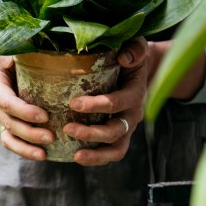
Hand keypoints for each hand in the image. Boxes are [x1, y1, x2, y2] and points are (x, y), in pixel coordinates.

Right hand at [0, 55, 53, 161]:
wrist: (17, 64)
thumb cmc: (21, 54)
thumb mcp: (16, 48)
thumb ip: (16, 51)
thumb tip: (13, 57)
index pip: (6, 101)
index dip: (23, 111)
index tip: (44, 116)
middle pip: (9, 122)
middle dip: (29, 132)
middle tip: (51, 136)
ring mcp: (0, 116)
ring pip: (8, 136)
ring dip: (26, 146)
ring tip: (45, 152)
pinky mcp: (8, 126)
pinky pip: (11, 143)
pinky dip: (25, 151)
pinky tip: (42, 155)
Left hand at [65, 38, 154, 166]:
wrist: (137, 70)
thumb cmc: (129, 56)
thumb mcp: (135, 46)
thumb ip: (134, 50)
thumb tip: (124, 57)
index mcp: (135, 92)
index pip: (117, 102)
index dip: (97, 105)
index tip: (73, 103)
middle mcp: (133, 114)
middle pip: (116, 130)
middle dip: (92, 132)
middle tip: (67, 129)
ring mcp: (127, 128)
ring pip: (116, 148)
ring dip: (95, 153)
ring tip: (75, 155)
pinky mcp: (120, 137)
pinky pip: (112, 154)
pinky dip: (97, 159)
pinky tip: (76, 158)